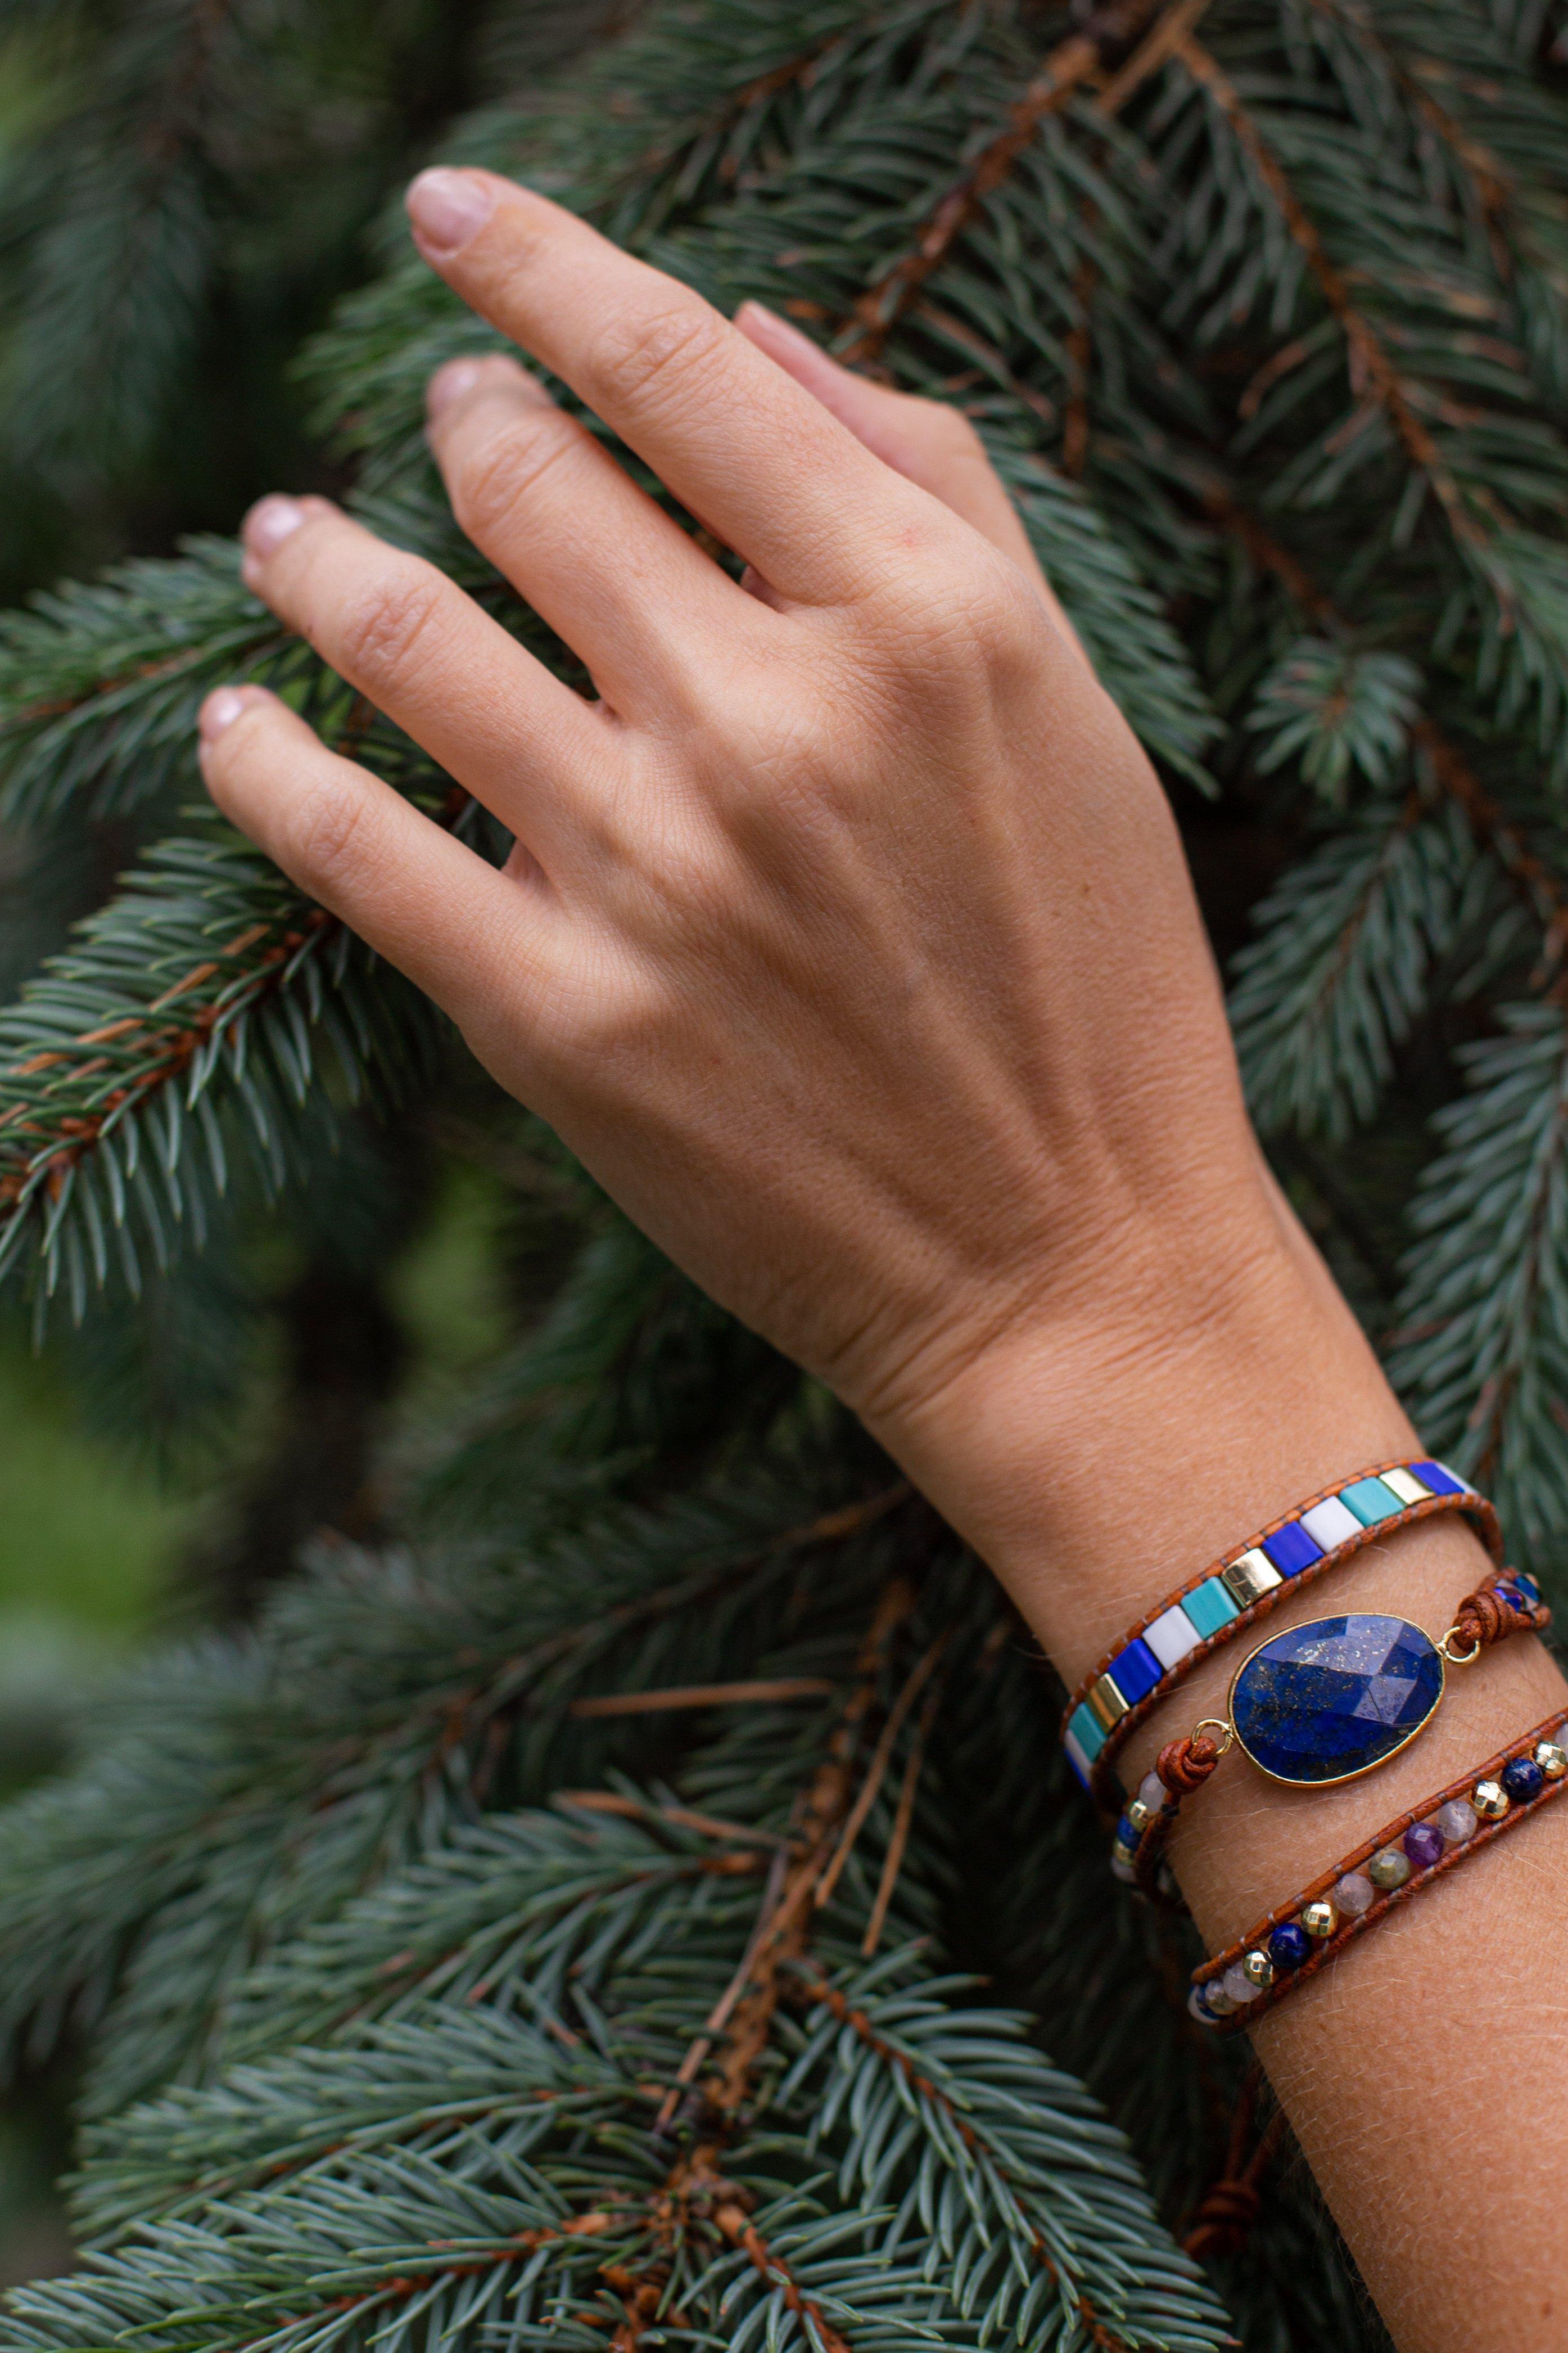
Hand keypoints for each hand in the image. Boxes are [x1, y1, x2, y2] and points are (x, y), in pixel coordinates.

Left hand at [197, 167, 1356, 1564]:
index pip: (679, 367)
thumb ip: (930, 489)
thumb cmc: (1093, 980)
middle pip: (526, 481)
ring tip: (283, 533)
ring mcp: (651, 873)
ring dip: (315, 557)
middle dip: (461, 417)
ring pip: (403, 635)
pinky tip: (230, 716)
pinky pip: (350, 850)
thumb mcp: (1068, 701)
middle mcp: (772, 722)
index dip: (544, 261)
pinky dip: (261, 763)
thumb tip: (748, 334)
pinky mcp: (560, 1021)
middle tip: (447, 416)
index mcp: (919, 621)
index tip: (456, 217)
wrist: (1072, 1260)